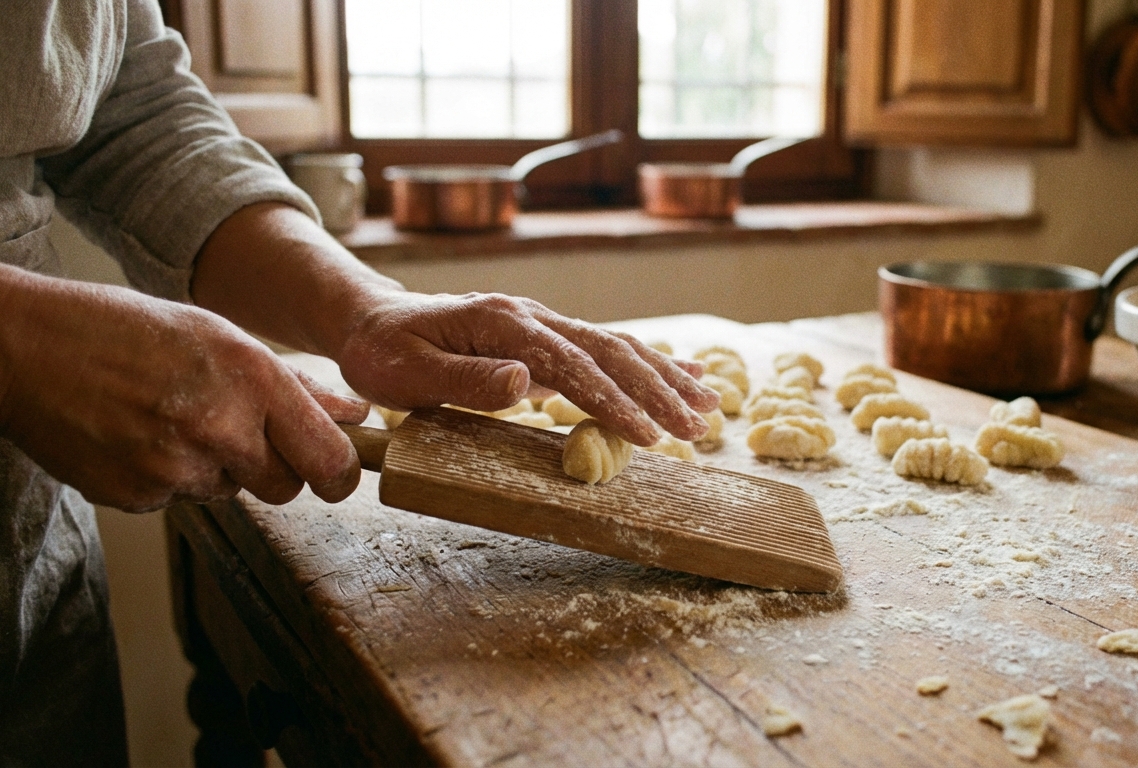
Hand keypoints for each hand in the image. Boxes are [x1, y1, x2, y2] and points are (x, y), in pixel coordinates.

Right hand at [0, 266, 367, 511]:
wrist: (26, 347)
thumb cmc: (126, 331)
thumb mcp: (222, 337)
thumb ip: (294, 385)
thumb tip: (354, 416)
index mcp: (253, 379)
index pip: (329, 459)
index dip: (339, 474)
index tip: (335, 474)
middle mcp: (220, 427)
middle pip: (286, 486)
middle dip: (273, 467)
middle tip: (235, 429)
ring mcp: (175, 468)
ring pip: (230, 491)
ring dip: (215, 467)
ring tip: (172, 417)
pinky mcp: (137, 496)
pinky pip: (179, 500)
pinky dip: (168, 477)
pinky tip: (139, 434)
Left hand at [335, 290, 719, 445]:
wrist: (373, 320)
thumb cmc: (383, 353)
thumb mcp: (406, 372)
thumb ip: (466, 377)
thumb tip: (526, 379)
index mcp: (502, 322)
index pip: (570, 364)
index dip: (612, 400)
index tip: (648, 433)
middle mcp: (532, 316)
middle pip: (609, 350)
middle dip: (659, 390)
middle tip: (699, 427)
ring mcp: (543, 323)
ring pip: (617, 346)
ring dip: (665, 377)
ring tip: (710, 405)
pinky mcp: (547, 338)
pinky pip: (606, 350)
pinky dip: (649, 364)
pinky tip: (683, 375)